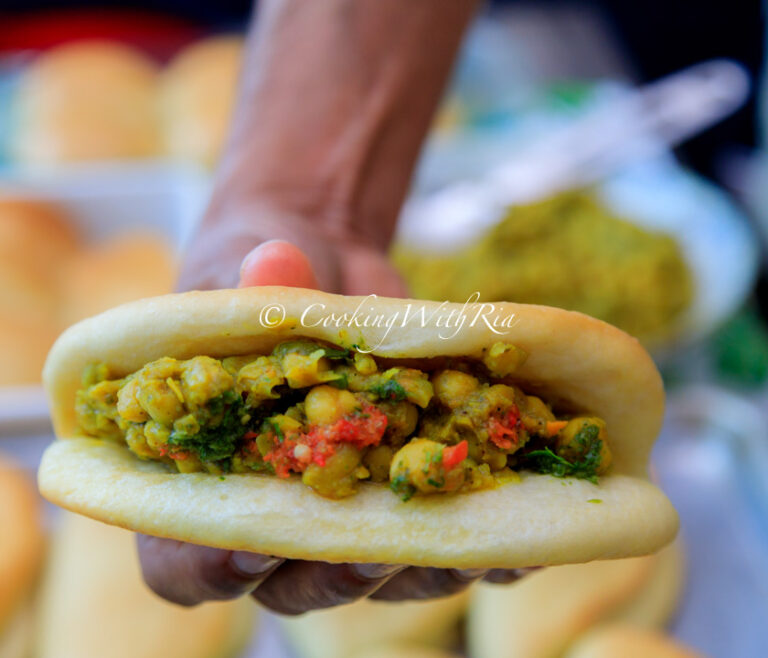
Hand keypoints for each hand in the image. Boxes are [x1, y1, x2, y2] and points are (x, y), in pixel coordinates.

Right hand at [138, 210, 532, 614]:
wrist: (327, 271)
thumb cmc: (261, 282)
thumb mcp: (241, 268)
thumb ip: (250, 284)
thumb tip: (275, 261)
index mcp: (206, 483)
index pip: (185, 562)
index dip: (211, 568)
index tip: (252, 540)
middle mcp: (281, 515)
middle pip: (299, 586)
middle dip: (339, 575)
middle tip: (374, 548)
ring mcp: (354, 512)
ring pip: (385, 576)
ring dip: (425, 568)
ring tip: (468, 540)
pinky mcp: (416, 495)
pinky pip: (451, 546)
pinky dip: (484, 546)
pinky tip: (515, 531)